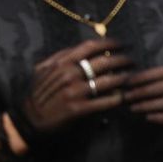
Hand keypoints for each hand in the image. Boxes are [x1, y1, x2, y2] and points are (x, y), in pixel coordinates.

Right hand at [7, 38, 131, 149]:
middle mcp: (70, 74)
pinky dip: (117, 98)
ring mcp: (75, 92)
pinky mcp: (80, 109)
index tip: (121, 45)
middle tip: (132, 61)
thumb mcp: (44, 69)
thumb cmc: (39, 93)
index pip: (90, 46)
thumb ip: (61, 57)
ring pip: (108, 81)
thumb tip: (82, 48)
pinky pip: (105, 102)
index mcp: (62, 62)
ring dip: (123, 78)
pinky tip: (123, 96)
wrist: (30, 118)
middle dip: (122, 60)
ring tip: (131, 77)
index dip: (109, 43)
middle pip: (104, 62)